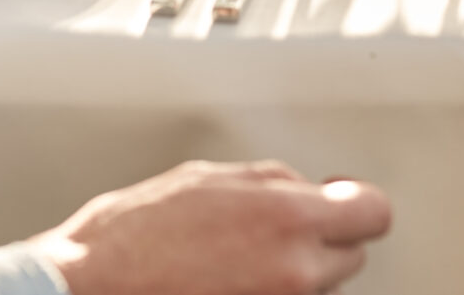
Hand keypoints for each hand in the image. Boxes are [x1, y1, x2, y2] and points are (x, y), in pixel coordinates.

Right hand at [32, 160, 391, 294]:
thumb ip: (268, 183)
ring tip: (237, 261)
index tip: (343, 200)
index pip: (372, 212)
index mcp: (287, 218)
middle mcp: (295, 272)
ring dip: (292, 273)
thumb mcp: (204, 179)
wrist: (91, 291)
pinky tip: (227, 282)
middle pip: (350, 255)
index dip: (355, 203)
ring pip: (316, 287)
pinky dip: (267, 292)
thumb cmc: (129, 238)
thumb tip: (305, 188)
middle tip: (274, 232)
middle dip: (320, 239)